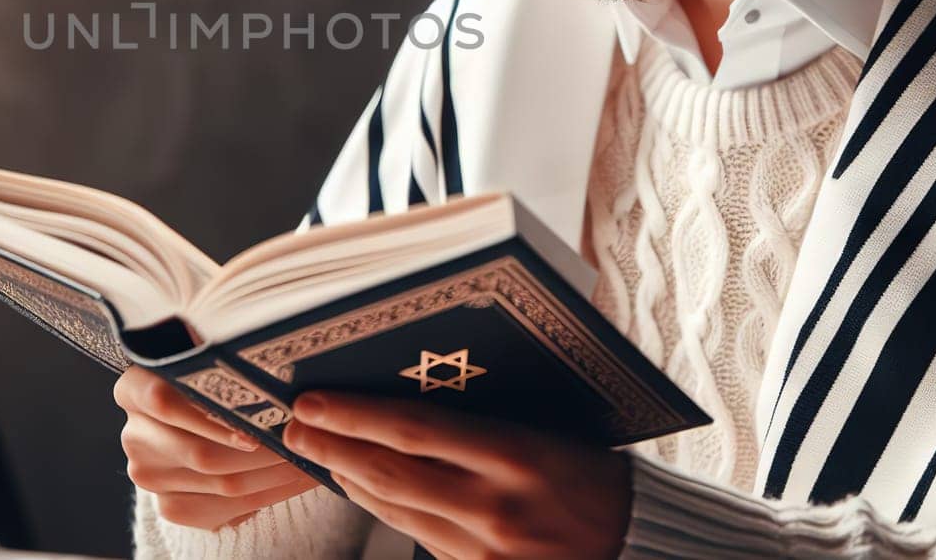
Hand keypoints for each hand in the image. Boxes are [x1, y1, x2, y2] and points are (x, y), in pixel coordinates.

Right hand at [113, 366, 320, 529]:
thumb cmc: (208, 378)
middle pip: (200, 451)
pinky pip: (225, 508)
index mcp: (132, 390)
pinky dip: (267, 495)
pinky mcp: (170, 506)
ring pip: (220, 482)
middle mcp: (134, 436)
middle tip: (303, 438)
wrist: (195, 420)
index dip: (211, 414)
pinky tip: (293, 479)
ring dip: (273, 473)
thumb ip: (219, 355)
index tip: (258, 419)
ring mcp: (149, 474)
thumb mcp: (203, 355)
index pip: (164, 401)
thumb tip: (261, 354)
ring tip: (309, 456)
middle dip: (261, 448)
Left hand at [282, 391, 630, 559]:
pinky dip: (384, 510)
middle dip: (332, 447)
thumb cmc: (591, 472)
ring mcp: (487, 552)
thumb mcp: (542, 428)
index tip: (309, 400)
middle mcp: (494, 508)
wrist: (639, 542)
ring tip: (322, 452)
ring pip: (393, 511)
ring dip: (349, 479)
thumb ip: (476, 418)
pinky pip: (420, 540)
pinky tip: (365, 487)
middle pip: (387, 474)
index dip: (351, 415)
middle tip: (296, 426)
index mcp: (514, 455)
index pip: (410, 430)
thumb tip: (400, 392)